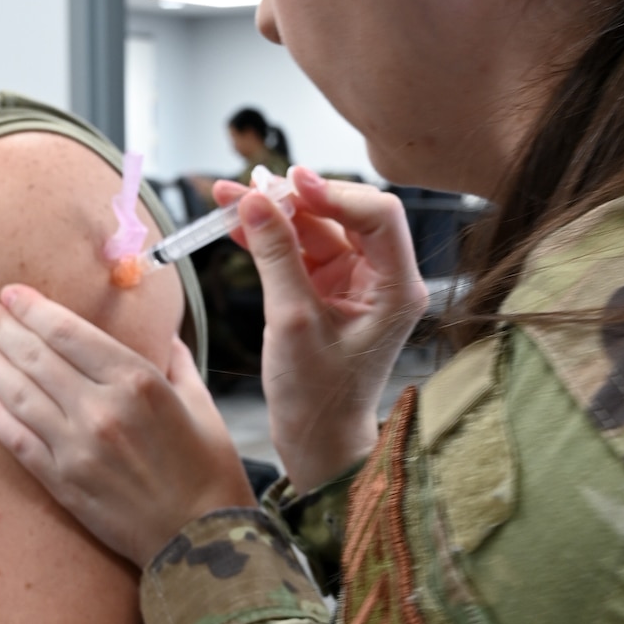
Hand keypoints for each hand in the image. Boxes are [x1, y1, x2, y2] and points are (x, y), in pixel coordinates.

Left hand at [0, 285, 255, 566]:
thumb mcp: (202, 405)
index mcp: (138, 381)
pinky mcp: (62, 483)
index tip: (11, 292)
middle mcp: (102, 409)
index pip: (68, 332)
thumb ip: (175, 363)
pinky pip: (18, 440)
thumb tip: (163, 334)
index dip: (33, 308)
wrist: (202, 541)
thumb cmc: (209, 471)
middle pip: (35, 356)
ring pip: (19, 395)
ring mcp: (77, 448)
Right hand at [219, 168, 426, 492]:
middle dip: (295, 198)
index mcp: (396, 287)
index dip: (335, 193)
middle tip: (249, 188)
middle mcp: (381, 278)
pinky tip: (235, 225)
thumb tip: (252, 201)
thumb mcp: (292, 322)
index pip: (379, 215)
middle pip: (343, 215)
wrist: (316, 440)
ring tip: (227, 197)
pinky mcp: (326, 291)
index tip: (290, 184)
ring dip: (272, 214)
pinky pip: (298, 251)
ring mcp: (353, 282)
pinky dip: (269, 238)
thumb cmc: (317, 395)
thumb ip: (275, 256)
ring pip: (314, 229)